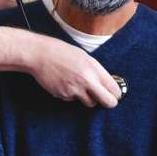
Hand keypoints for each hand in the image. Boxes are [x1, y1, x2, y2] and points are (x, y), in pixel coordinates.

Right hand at [0, 28, 119, 107]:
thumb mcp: (85, 57)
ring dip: (89, 99)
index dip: (116, 93)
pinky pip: (73, 100)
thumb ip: (96, 71)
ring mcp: (74, 90)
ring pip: (89, 103)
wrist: (40, 55)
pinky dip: (72, 95)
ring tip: (81, 86)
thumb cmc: (62, 52)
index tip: (115, 94)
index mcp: (93, 69)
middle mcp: (85, 81)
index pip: (113, 89)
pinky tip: (66, 83)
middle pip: (107, 102)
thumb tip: (107, 84)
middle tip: (107, 101)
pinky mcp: (63, 96)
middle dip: (109, 103)